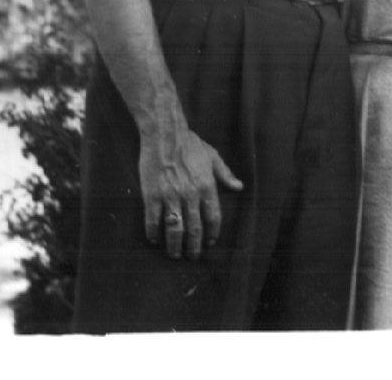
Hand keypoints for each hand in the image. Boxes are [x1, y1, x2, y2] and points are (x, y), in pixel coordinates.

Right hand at [139, 125, 243, 258]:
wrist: (165, 135)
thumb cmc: (190, 143)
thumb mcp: (213, 156)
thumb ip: (226, 174)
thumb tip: (239, 187)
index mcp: (207, 186)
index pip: (213, 217)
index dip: (213, 233)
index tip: (211, 243)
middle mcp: (190, 194)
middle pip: (194, 228)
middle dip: (194, 246)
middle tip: (193, 256)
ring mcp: (170, 196)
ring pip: (174, 228)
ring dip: (175, 245)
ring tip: (175, 254)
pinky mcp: (151, 195)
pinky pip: (153, 220)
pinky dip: (153, 233)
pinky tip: (154, 240)